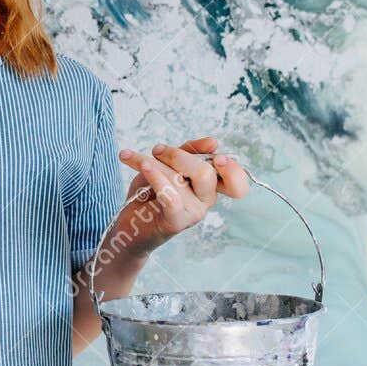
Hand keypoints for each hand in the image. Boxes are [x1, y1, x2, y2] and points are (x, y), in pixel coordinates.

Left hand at [114, 135, 250, 254]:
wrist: (130, 223)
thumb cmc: (150, 192)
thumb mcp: (168, 164)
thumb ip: (188, 152)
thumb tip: (213, 142)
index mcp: (209, 185)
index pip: (236, 181)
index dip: (233, 169)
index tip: (218, 157)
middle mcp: (206, 200)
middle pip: (205, 172)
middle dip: (177, 155)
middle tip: (157, 150)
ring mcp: (194, 213)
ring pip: (179, 180)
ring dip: (153, 164)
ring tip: (134, 159)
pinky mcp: (176, 222)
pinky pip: (170, 196)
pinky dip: (155, 178)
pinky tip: (144, 168)